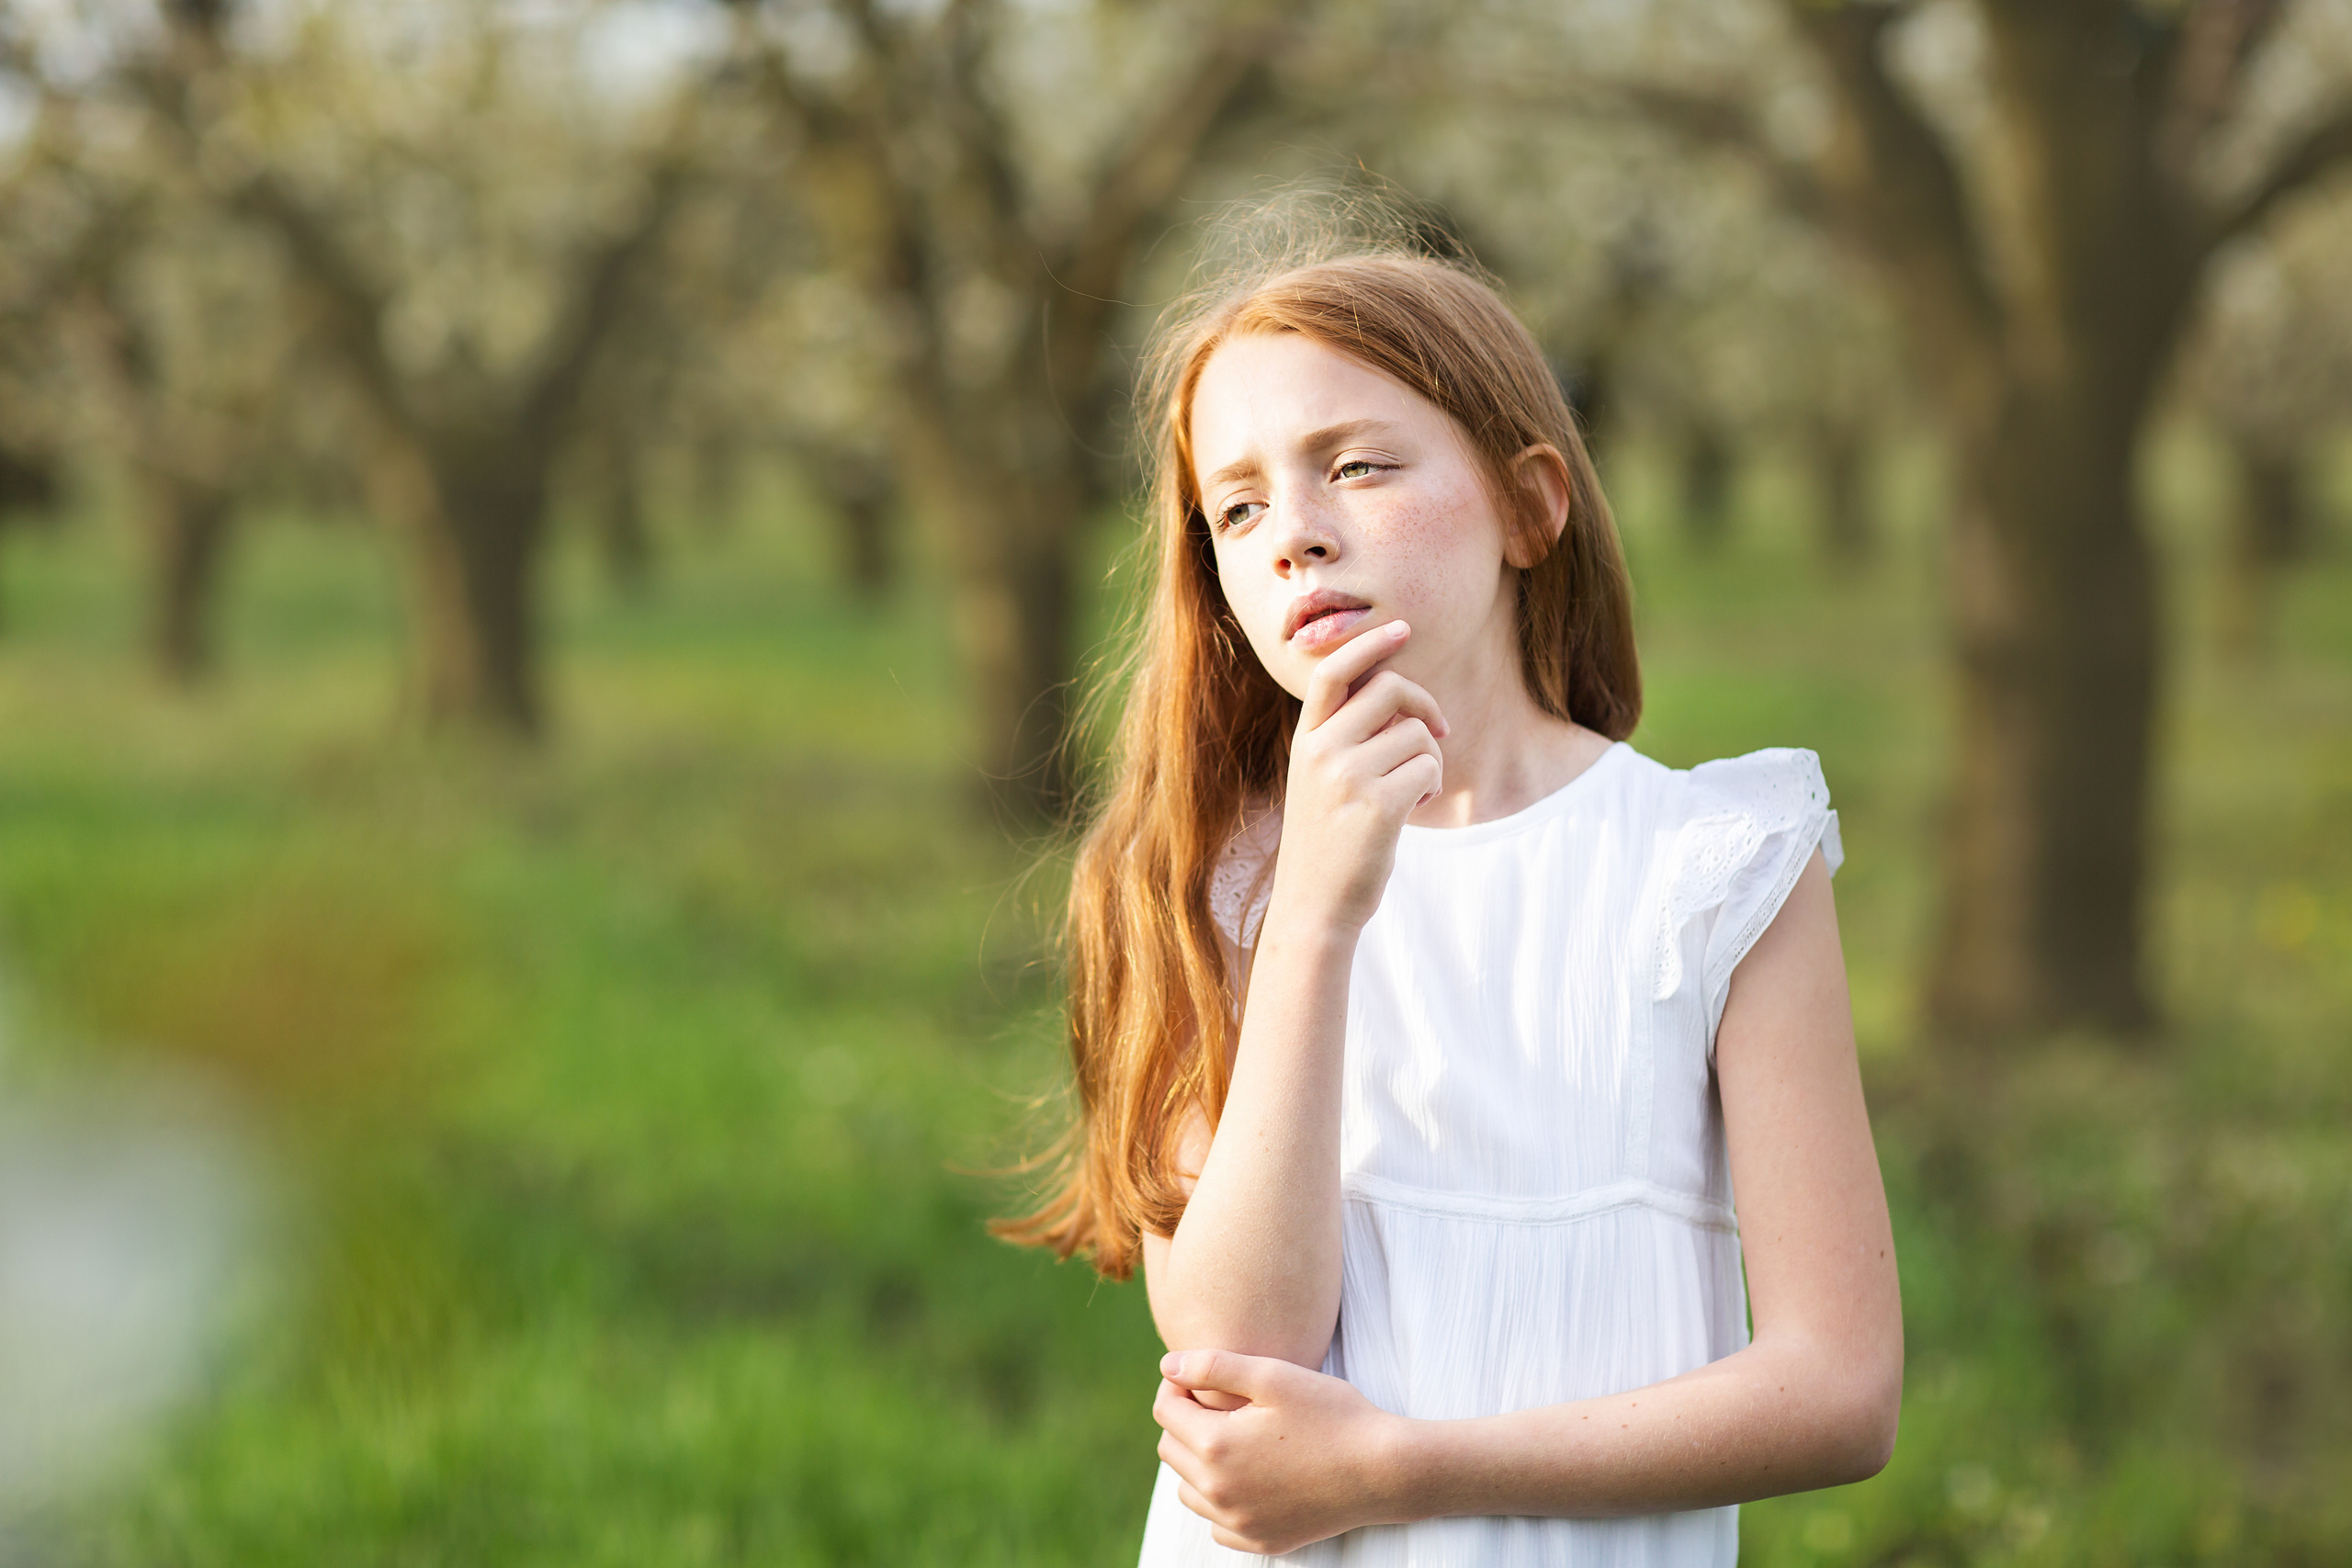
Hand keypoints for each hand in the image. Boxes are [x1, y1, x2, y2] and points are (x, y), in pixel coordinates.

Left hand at [1153, 1349, 1414, 1554]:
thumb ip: (1212, 1367)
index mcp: (1215, 1446)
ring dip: (1197, 1463)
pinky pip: (1216, 1524)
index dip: (1177, 1386)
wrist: (1383, 1469)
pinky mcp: (1261, 1541)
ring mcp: (1239, 1523)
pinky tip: (1249, 1477)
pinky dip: (1221, 1501)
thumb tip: (1167, 1366)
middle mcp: (1218, 1492)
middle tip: (1219, 1404)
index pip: (1165, 1411)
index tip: (1199, 1377)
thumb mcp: (1273, 1376)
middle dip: (1185, 1422)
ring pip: (1188, 1490)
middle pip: (1170, 1450)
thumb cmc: (1332, 1415)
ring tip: (1233, 1439)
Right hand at [1271, 621, 1447, 933]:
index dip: (1371, 643)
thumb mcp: (1319, 782)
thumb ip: (1345, 738)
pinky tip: (1418, 807)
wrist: (1314, 907)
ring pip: (1418, 733)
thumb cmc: (1326, 844)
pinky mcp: (1378, 805)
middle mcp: (1321, 751)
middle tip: (1437, 730)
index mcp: (1306, 741)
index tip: (1401, 629)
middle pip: (1389, 689)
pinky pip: (1429, 767)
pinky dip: (1434, 784)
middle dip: (1425, 704)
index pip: (1335, 672)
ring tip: (1417, 789)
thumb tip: (1397, 694)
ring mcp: (1347, 777)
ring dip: (1432, 758)